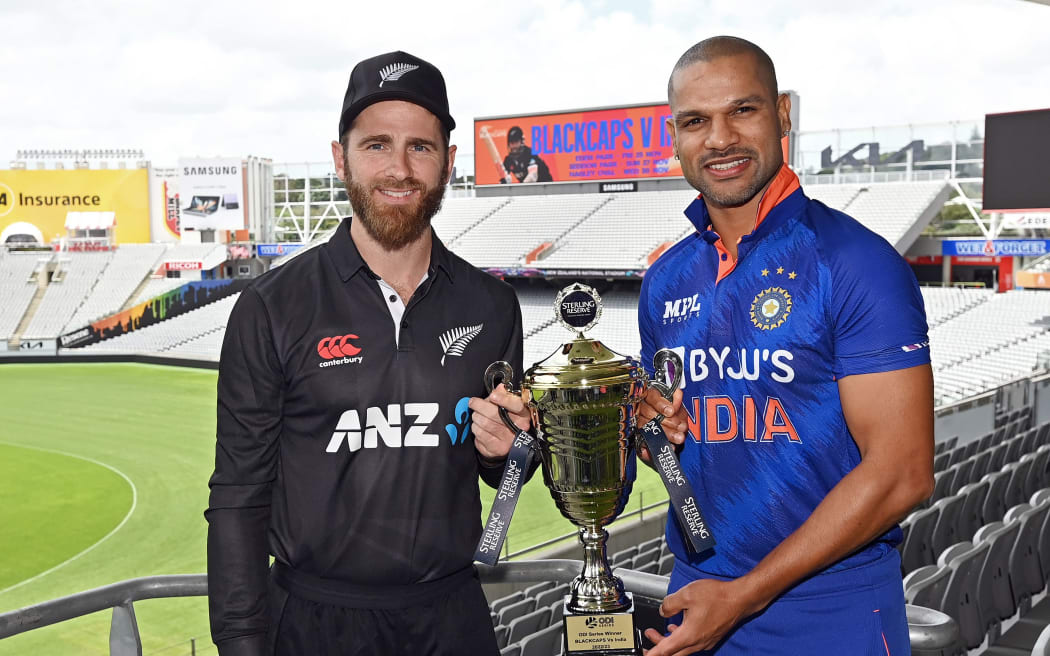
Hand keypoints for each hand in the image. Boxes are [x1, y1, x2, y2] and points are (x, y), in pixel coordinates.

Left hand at [468, 384, 530, 460]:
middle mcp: (518, 429)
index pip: (516, 406)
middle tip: (473, 402)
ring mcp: (507, 441)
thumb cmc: (508, 421)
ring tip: (477, 416)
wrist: (509, 444)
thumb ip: (505, 396)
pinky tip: (478, 427)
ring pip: (484, 423)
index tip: (493, 396)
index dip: (504, 399)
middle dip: (480, 406)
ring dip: (476, 417)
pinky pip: (479, 434)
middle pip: (495, 414)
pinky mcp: (496, 449)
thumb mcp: (511, 407)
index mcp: (524, 415)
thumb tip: (500, 388)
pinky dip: (475, 428)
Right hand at [637, 387, 687, 463]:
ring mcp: (639, 423)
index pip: (651, 397)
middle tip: (681, 427)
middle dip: (668, 422)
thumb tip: (675, 404)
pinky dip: (654, 447)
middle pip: (648, 413)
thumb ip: (676, 398)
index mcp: (650, 396)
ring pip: (647, 428)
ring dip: (666, 434)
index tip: (671, 411)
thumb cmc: (672, 411)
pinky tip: (667, 446)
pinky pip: (642, 444)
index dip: (661, 404)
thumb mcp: (677, 402)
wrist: (673, 426)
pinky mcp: (639, 438)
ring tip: (679, 437)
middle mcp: (641, 409)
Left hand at [643, 578, 760, 655]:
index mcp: (689, 635)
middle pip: (673, 652)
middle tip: (648, 638)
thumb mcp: (686, 594)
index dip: (652, 653)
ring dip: (669, 642)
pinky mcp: (711, 637)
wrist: (740, 598)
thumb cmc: (718, 596)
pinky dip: (681, 638)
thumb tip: (663, 611)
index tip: (644, 653)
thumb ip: (670, 604)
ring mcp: (705, 641)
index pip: (665, 650)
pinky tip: (678, 628)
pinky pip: (692, 643)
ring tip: (659, 632)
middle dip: (658, 647)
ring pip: (683, 648)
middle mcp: (698, 642)